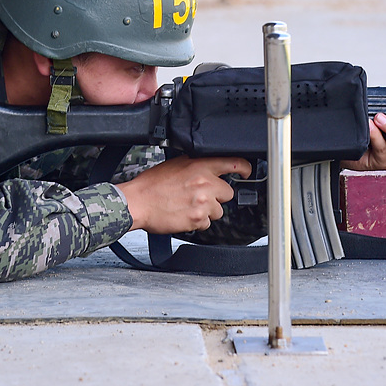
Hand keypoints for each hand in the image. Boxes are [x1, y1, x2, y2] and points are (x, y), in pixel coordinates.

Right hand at [117, 156, 251, 233]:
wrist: (138, 202)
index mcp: (200, 166)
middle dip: (217, 196)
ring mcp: (203, 202)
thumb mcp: (176, 164)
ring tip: (188, 206)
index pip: (233, 163)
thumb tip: (210, 167)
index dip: (244, 168)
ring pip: (219, 210)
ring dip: (207, 211)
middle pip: (228, 193)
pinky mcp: (198, 219)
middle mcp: (205, 183)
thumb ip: (197, 165)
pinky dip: (198, 221)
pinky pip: (207, 223)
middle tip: (200, 196)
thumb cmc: (152, 184)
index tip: (247, 172)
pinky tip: (184, 214)